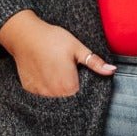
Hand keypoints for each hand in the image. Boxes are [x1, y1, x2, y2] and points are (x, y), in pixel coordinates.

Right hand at [0, 10, 115, 96]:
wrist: (24, 35)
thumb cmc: (52, 39)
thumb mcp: (77, 47)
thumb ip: (94, 62)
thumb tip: (112, 70)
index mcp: (68, 85)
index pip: (81, 99)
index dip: (84, 92)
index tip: (82, 82)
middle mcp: (53, 93)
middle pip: (68, 101)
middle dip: (71, 92)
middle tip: (69, 75)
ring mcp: (40, 93)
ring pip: (54, 99)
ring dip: (58, 92)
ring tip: (58, 75)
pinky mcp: (30, 89)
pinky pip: (41, 96)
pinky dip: (46, 90)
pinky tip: (46, 76)